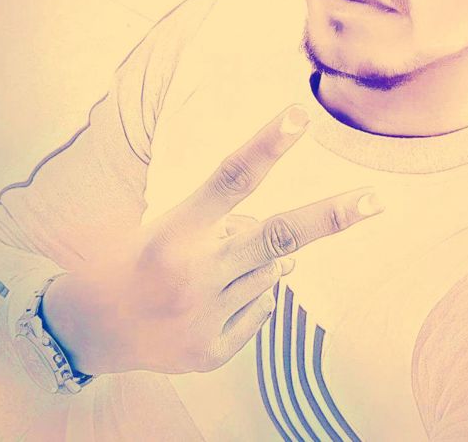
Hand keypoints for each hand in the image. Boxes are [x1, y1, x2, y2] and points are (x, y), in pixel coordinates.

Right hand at [42, 105, 382, 375]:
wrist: (92, 326)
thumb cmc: (140, 258)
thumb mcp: (171, 227)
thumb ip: (230, 229)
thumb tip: (293, 257)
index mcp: (175, 230)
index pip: (231, 177)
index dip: (268, 145)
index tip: (301, 117)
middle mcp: (193, 272)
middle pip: (276, 236)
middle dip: (330, 216)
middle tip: (375, 199)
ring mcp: (204, 316)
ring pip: (271, 273)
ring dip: (255, 263)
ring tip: (210, 270)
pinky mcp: (211, 352)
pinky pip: (261, 309)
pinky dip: (248, 297)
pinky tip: (210, 301)